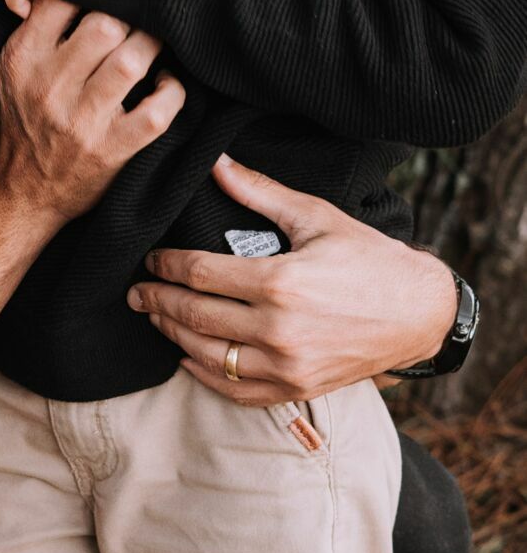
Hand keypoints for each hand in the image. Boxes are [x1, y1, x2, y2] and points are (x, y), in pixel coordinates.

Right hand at [0, 0, 184, 221]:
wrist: (20, 191)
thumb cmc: (25, 116)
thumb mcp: (14, 68)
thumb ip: (38, 26)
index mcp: (22, 58)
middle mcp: (49, 88)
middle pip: (104, 24)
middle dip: (128, 13)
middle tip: (140, 11)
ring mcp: (82, 122)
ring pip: (132, 60)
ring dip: (152, 44)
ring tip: (154, 40)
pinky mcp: (112, 150)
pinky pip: (158, 110)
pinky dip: (173, 89)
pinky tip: (166, 81)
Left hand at [126, 155, 457, 406]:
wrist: (416, 312)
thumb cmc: (368, 258)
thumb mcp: (315, 216)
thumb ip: (259, 192)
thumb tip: (217, 163)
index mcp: (279, 282)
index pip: (200, 274)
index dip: (167, 266)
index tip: (151, 260)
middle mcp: (277, 330)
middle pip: (194, 317)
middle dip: (158, 301)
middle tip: (136, 292)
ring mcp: (286, 366)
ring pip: (207, 356)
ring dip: (173, 337)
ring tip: (156, 318)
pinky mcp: (295, 389)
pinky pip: (235, 390)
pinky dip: (204, 375)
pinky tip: (188, 357)